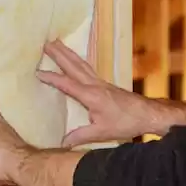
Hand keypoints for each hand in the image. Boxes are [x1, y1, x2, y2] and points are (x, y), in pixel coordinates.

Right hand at [37, 39, 157, 146]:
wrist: (147, 114)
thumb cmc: (126, 122)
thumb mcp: (101, 133)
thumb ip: (80, 136)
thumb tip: (62, 142)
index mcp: (91, 95)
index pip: (67, 84)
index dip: (52, 78)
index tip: (37, 72)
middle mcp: (95, 85)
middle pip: (74, 66)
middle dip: (59, 54)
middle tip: (46, 43)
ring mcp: (101, 82)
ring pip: (81, 64)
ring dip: (68, 53)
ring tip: (57, 43)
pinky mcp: (106, 84)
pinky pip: (88, 67)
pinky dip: (78, 60)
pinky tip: (75, 59)